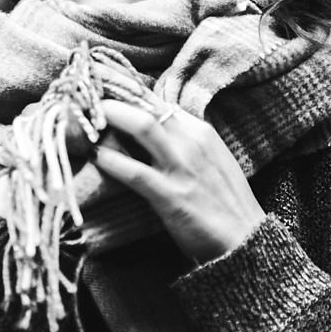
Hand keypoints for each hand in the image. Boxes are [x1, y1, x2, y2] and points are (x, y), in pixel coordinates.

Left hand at [91, 100, 264, 263]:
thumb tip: (148, 130)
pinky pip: (134, 171)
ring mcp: (182, 167)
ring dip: (110, 118)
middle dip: (112, 98)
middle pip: (147, 104)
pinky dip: (110, 161)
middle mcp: (192, 141)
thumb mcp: (209, 160)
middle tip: (85, 100)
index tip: (100, 90)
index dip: (125, 93)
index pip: (156, 101)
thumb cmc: (223, 202)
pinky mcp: (171, 195)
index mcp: (200, 131)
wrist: (246, 241)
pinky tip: (95, 158)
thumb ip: (182, 142)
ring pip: (142, 126)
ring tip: (85, 121)